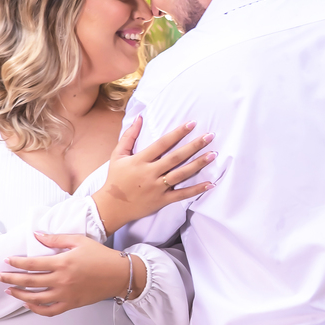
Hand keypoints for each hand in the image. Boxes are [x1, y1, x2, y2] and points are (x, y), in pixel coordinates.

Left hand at [0, 233, 147, 316]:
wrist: (118, 274)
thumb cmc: (100, 255)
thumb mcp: (79, 241)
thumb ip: (56, 239)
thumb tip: (37, 235)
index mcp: (63, 262)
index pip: (33, 263)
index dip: (17, 262)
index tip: (7, 261)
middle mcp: (62, 280)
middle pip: (29, 281)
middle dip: (10, 278)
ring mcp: (65, 294)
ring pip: (35, 298)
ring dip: (19, 294)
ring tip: (9, 289)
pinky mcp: (70, 304)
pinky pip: (49, 310)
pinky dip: (36, 309)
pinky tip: (28, 303)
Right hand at [91, 116, 215, 235]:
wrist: (111, 207)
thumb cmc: (115, 179)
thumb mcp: (118, 155)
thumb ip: (129, 136)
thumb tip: (139, 117)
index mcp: (140, 160)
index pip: (162, 143)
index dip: (177, 133)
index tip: (192, 124)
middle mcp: (150, 173)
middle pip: (175, 157)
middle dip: (194, 146)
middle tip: (210, 136)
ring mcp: (157, 188)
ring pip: (181, 174)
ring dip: (198, 164)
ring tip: (213, 154)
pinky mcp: (162, 201)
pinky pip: (181, 195)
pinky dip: (196, 190)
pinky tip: (210, 183)